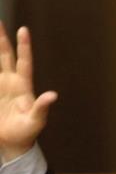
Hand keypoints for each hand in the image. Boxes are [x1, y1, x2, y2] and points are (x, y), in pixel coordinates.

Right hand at [0, 22, 56, 161]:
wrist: (13, 144)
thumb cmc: (27, 133)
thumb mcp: (36, 121)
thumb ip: (42, 107)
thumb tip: (53, 95)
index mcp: (23, 87)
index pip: (24, 62)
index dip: (24, 46)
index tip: (23, 29)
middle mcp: (11, 83)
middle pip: (6, 57)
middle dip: (2, 40)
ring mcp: (0, 89)